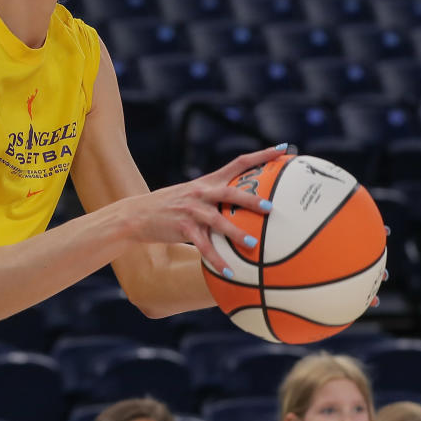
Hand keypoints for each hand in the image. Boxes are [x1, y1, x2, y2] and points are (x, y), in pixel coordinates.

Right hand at [120, 146, 288, 274]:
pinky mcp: (182, 227)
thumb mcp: (193, 194)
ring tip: (252, 244)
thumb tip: (245, 206)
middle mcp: (201, 192)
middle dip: (251, 199)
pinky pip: (203, 246)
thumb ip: (216, 197)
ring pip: (218, 221)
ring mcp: (191, 210)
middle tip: (269, 207)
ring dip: (236, 233)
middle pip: (231, 192)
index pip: (239, 162)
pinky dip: (217, 259)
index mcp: (208, 182)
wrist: (136, 214)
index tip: (284, 149)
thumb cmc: (171, 206)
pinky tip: (228, 271)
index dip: (262, 155)